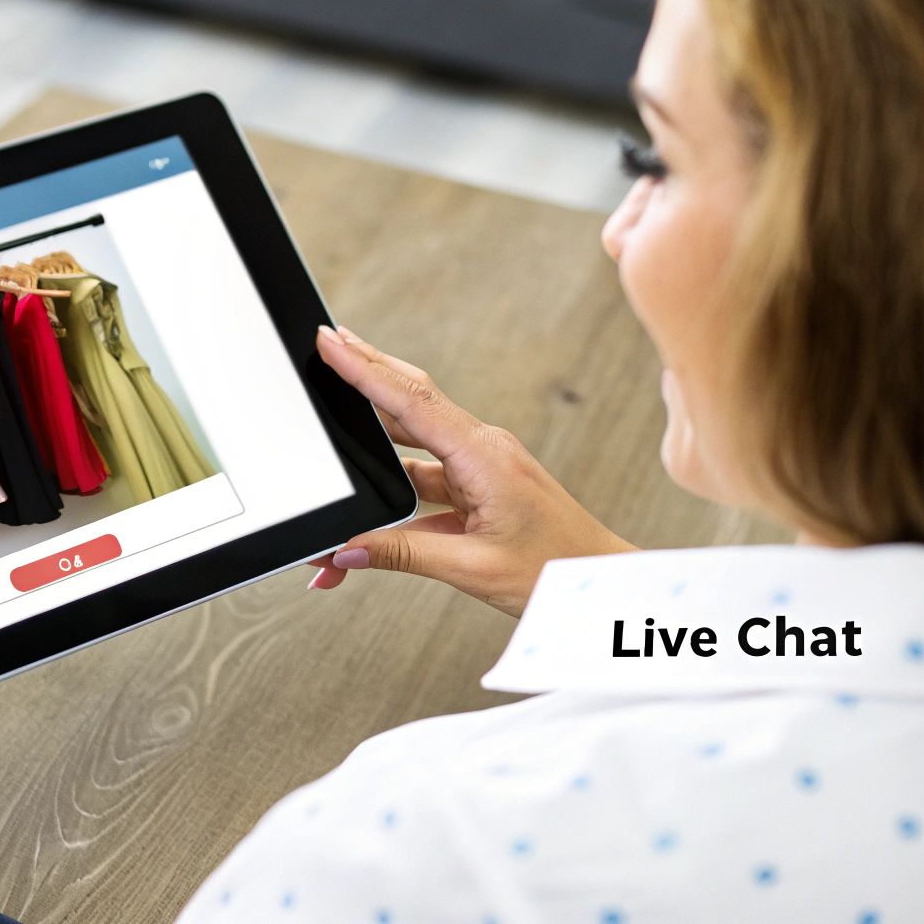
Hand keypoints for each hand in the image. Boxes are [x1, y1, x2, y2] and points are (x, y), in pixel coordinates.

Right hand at [307, 326, 634, 614]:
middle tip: (324, 346)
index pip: (413, 402)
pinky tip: (364, 520)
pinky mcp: (479, 487)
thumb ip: (404, 555)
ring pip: (413, 441)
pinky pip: (425, 480)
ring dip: (371, 440)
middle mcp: (482, 450)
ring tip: (330, 419)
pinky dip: (392, 495)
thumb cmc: (557, 570)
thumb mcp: (473, 569)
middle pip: (411, 401)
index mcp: (485, 456)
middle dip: (365, 372)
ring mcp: (481, 466)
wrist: (599, 580)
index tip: (330, 342)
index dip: (365, 369)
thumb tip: (346, 550)